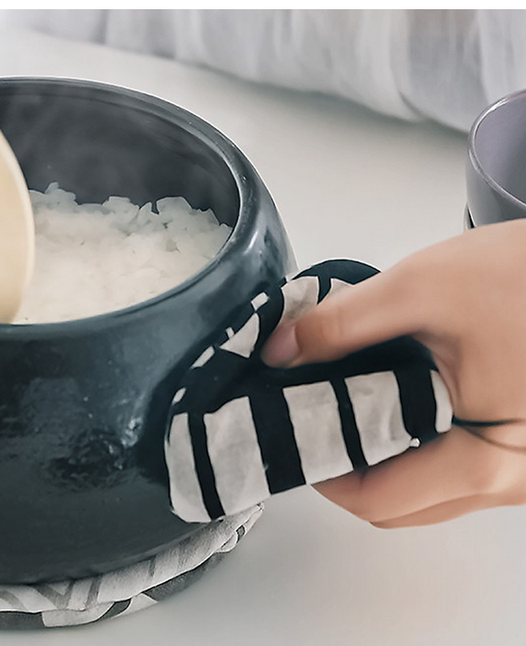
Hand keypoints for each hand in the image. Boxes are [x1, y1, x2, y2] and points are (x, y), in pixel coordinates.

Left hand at [262, 219, 525, 526]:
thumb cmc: (525, 278)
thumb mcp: (420, 288)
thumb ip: (342, 325)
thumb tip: (280, 353)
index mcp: (485, 459)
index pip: (378, 499)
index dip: (321, 467)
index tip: (289, 427)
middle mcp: (510, 482)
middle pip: (400, 504)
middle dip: (345, 463)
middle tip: (310, 413)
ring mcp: (521, 471)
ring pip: (428, 490)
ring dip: (378, 456)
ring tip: (344, 400)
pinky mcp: (523, 448)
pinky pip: (454, 468)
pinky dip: (412, 444)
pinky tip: (392, 396)